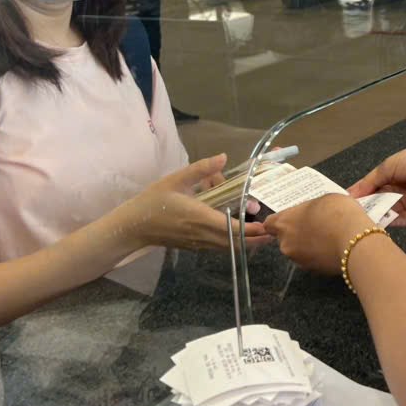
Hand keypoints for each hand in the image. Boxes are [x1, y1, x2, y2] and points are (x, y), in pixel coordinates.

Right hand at [114, 155, 267, 251]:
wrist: (133, 226)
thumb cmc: (153, 201)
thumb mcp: (176, 179)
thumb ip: (201, 169)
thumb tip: (224, 157)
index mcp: (200, 218)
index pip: (232, 229)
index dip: (251, 230)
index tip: (267, 226)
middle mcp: (202, 235)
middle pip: (235, 243)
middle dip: (255, 239)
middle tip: (272, 230)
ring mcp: (198, 244)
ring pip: (228, 248)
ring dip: (245, 242)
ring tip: (261, 233)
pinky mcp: (194, 247)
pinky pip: (219, 248)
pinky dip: (232, 243)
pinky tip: (238, 233)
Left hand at [264, 194, 374, 274]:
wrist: (355, 240)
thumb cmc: (338, 213)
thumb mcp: (323, 199)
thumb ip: (309, 209)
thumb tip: (310, 214)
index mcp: (284, 222)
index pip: (269, 224)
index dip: (280, 221)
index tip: (290, 219)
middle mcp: (285, 243)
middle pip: (285, 238)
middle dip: (297, 233)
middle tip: (316, 224)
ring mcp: (298, 260)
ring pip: (299, 250)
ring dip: (308, 245)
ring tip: (328, 236)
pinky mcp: (313, 271)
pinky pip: (312, 260)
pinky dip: (319, 255)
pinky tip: (333, 247)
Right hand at [348, 145, 405, 226]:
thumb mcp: (389, 166)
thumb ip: (370, 181)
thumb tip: (352, 193)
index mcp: (394, 174)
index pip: (372, 185)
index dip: (358, 192)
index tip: (341, 200)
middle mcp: (399, 189)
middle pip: (377, 200)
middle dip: (363, 205)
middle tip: (345, 212)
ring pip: (385, 212)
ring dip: (372, 215)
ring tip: (355, 218)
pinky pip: (397, 222)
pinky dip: (384, 223)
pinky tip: (370, 224)